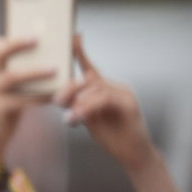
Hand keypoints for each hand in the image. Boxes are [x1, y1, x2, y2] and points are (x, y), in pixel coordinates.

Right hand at [0, 36, 54, 165]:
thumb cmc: (2, 112)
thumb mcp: (2, 91)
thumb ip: (11, 74)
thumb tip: (43, 56)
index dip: (2, 38)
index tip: (23, 33)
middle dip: (17, 44)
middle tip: (38, 39)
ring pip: (10, 76)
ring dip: (34, 71)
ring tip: (54, 69)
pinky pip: (19, 100)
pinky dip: (37, 97)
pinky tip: (52, 96)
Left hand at [56, 35, 155, 173]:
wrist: (133, 154)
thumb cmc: (111, 136)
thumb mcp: (89, 119)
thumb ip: (77, 106)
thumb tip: (59, 97)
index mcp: (105, 88)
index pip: (90, 67)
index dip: (80, 52)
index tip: (73, 37)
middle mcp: (116, 87)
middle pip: (87, 79)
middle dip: (69, 90)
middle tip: (58, 102)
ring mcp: (125, 94)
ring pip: (94, 89)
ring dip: (77, 104)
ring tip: (69, 118)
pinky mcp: (129, 106)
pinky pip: (104, 100)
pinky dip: (88, 108)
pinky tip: (78, 118)